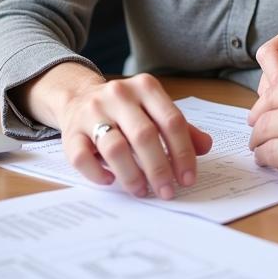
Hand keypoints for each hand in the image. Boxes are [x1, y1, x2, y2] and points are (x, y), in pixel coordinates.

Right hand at [22, 66, 211, 198]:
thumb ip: (181, 128)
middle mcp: (119, 94)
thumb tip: (206, 146)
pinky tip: (111, 181)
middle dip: (159, 169)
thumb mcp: (155, 109)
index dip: (182, 153)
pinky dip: (98, 174)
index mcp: (145, 87)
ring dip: (131, 175)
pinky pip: (83, 159)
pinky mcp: (71, 132)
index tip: (187, 178)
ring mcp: (92, 112)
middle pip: (144, 136)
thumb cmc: (126, 109)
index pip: (171, 120)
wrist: (79, 97)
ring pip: (115, 148)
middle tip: (167, 191)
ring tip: (142, 191)